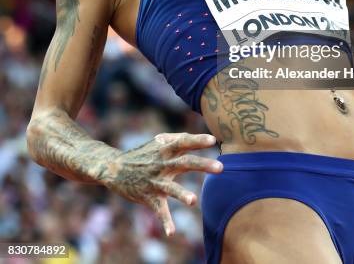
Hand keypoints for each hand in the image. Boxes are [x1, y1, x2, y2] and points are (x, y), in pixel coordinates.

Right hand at [96, 132, 221, 235]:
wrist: (115, 168)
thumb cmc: (143, 153)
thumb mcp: (158, 141)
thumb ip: (178, 138)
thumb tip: (201, 139)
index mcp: (165, 149)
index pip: (184, 142)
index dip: (198, 140)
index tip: (213, 140)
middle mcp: (162, 164)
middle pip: (184, 163)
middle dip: (202, 165)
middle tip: (221, 168)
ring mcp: (155, 181)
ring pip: (170, 188)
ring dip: (182, 195)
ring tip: (193, 202)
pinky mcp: (149, 197)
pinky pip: (159, 210)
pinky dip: (165, 222)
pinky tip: (171, 233)